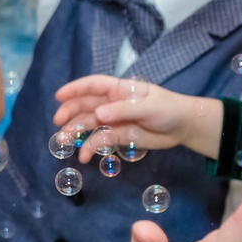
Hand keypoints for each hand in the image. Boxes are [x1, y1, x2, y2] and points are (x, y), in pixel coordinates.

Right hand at [50, 74, 219, 159]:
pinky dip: (90, 148)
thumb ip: (124, 109)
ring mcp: (113, 120)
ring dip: (75, 132)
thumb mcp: (148, 106)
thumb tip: (100, 115)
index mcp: (119, 89)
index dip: (75, 89)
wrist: (182, 127)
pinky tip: (84, 156)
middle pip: (85, 105)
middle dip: (70, 113)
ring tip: (63, 142)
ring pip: (88, 124)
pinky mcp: (118, 136)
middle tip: (58, 123)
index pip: (93, 85)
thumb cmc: (167, 108)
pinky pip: (99, 141)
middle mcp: (112, 104)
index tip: (59, 96)